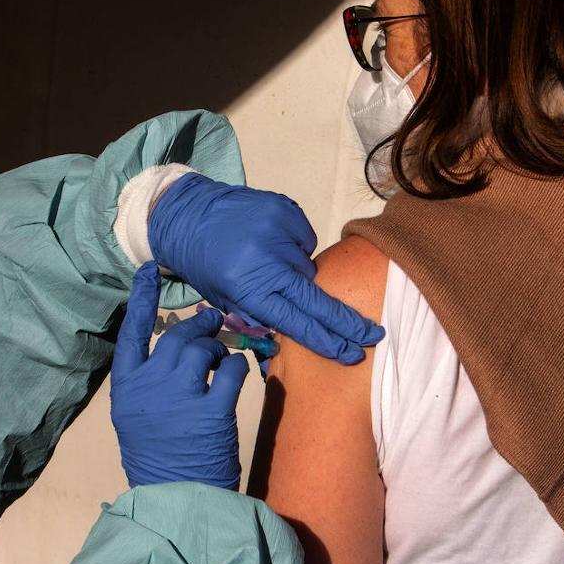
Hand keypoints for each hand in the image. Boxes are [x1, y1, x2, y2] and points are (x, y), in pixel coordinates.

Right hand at [110, 262, 245, 488]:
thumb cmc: (159, 459)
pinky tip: (236, 376)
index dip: (141, 301)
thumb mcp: (138, 417)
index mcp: (126, 389)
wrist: (176, 500)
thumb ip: (150, 383)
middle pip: (175, 337)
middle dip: (198, 328)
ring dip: (218, 349)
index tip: (148, 273)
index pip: (130, 334)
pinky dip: (237, 368)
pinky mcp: (212, 411)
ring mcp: (179, 398)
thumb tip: (179, 349)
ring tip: (222, 361)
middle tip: (212, 323)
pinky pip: (231, 370)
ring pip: (204, 349)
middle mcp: (150, 387)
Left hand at [149, 174, 383, 364]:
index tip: (352, 354)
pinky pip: (305, 239)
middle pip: (317, 299)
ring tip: (270, 264)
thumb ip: (260, 315)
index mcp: (249, 289)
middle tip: (374, 334)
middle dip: (347, 322)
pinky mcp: (284, 210)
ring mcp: (278, 232)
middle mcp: (267, 261)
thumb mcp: (225, 299)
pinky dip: (295, 246)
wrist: (189, 215)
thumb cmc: (207, 264)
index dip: (327, 341)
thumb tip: (298, 333)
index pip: (298, 323)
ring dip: (298, 273)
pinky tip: (273, 243)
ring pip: (308, 267)